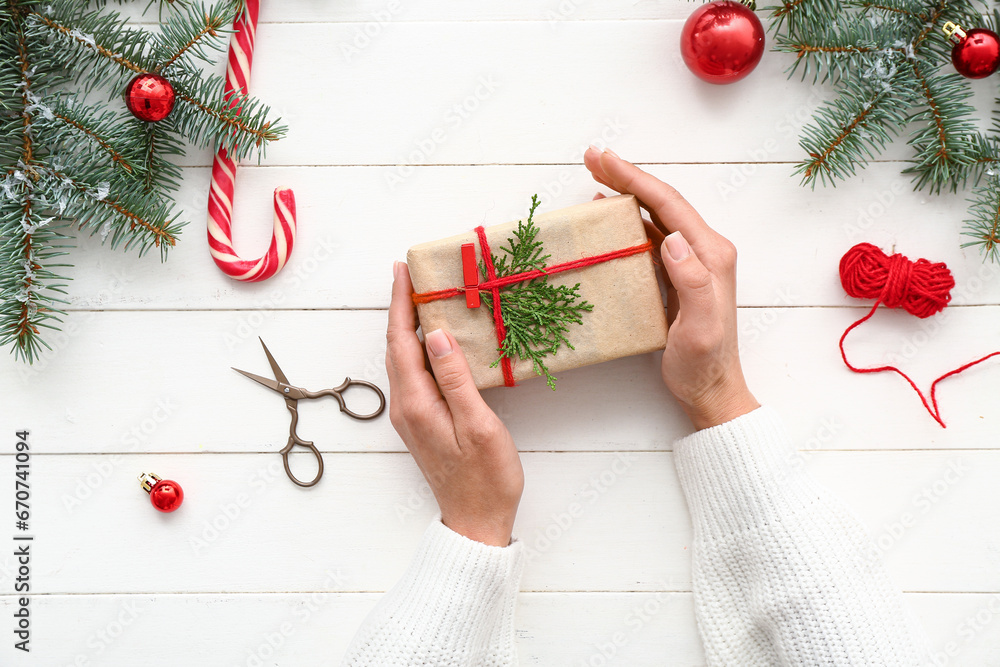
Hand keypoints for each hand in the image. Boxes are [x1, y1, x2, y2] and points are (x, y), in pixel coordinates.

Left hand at [385, 261, 523, 545]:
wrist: (477, 521)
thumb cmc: (485, 478)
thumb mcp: (478, 425)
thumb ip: (455, 378)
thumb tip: (436, 334)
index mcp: (416, 403)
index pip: (402, 342)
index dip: (401, 304)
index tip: (403, 271)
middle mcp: (405, 407)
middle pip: (396, 347)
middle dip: (401, 308)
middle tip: (412, 274)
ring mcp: (411, 415)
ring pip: (402, 359)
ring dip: (408, 326)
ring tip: (421, 297)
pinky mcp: (421, 421)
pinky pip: (413, 373)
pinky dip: (418, 348)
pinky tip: (432, 339)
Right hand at [584, 147, 758, 429]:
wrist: (710, 390)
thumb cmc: (704, 363)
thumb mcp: (701, 326)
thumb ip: (692, 280)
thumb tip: (670, 239)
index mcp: (710, 255)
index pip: (669, 205)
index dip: (635, 179)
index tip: (604, 160)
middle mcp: (704, 251)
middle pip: (662, 202)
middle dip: (627, 176)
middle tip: (592, 157)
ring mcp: (691, 262)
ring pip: (654, 215)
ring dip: (626, 194)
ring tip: (596, 176)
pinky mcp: (677, 276)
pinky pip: (650, 237)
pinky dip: (628, 220)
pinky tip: (609, 214)